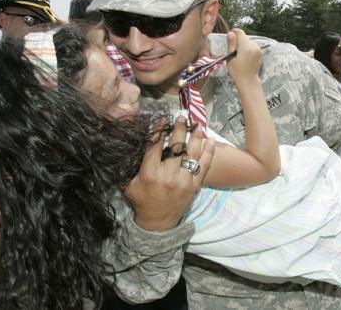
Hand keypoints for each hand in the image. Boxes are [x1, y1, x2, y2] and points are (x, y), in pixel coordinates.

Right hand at [124, 116, 214, 230]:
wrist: (157, 223)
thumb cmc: (141, 200)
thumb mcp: (129, 184)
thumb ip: (130, 165)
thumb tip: (132, 142)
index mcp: (150, 173)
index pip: (156, 145)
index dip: (160, 129)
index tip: (163, 119)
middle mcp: (168, 175)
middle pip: (176, 146)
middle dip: (180, 129)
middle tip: (182, 117)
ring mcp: (183, 181)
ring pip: (192, 154)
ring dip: (196, 137)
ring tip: (198, 124)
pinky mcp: (194, 186)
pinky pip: (204, 166)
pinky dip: (209, 153)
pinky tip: (211, 140)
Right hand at [226, 29, 261, 86]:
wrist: (248, 81)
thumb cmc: (237, 72)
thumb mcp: (230, 58)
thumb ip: (231, 45)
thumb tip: (230, 33)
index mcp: (245, 47)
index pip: (239, 32)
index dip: (233, 33)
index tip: (229, 38)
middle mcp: (253, 46)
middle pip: (244, 36)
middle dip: (238, 40)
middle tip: (233, 50)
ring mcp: (258, 49)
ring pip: (248, 40)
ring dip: (243, 44)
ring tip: (239, 55)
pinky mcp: (260, 52)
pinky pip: (252, 45)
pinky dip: (247, 48)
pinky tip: (244, 56)